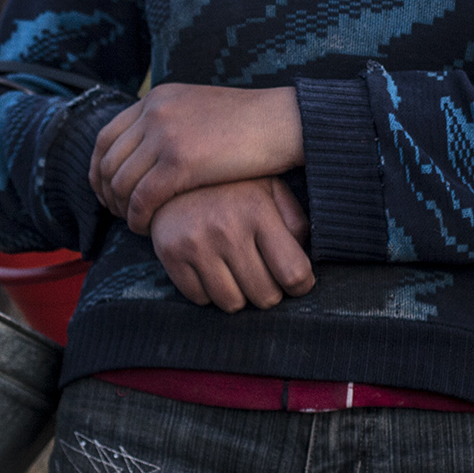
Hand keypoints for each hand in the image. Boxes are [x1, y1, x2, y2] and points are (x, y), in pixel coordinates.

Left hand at [90, 84, 303, 231]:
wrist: (283, 122)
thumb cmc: (250, 124)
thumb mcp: (200, 110)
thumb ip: (172, 122)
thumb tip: (151, 148)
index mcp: (157, 98)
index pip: (107, 136)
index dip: (99, 168)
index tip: (106, 190)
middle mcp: (155, 112)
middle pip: (108, 160)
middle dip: (106, 192)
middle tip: (116, 213)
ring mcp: (165, 134)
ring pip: (121, 181)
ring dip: (121, 208)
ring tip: (134, 223)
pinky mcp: (180, 161)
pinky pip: (142, 197)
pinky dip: (138, 217)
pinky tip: (146, 228)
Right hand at [149, 178, 314, 312]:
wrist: (170, 169)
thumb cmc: (231, 184)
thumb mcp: (270, 188)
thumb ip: (294, 221)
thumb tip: (303, 260)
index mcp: (257, 210)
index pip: (293, 273)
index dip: (302, 286)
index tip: (298, 283)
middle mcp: (227, 228)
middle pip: (265, 296)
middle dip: (270, 292)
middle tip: (264, 276)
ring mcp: (195, 243)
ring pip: (232, 303)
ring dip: (240, 295)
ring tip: (238, 273)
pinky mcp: (170, 254)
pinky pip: (199, 299)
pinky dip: (209, 292)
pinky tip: (211, 269)